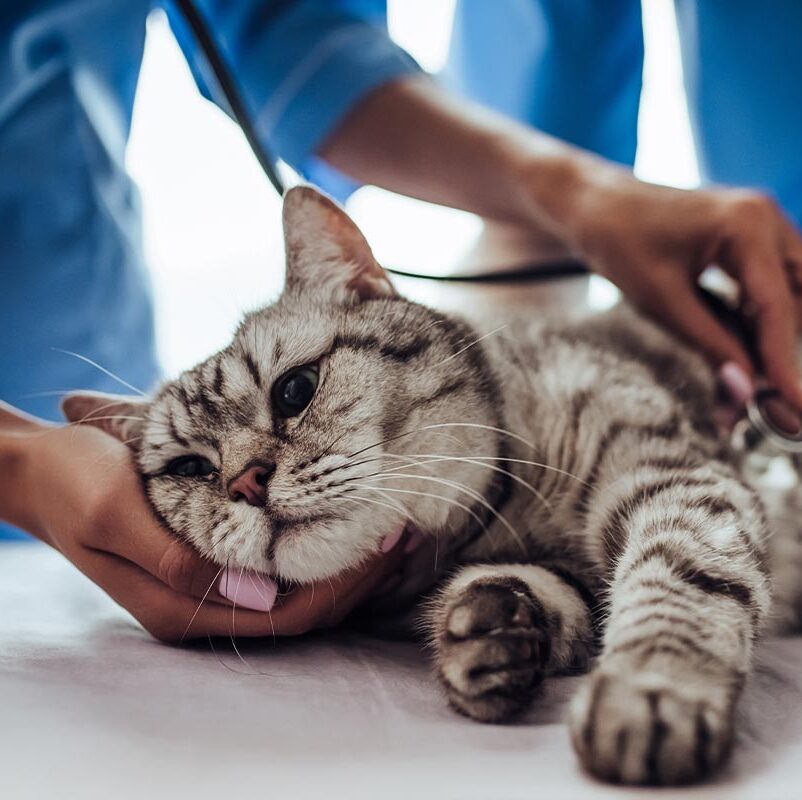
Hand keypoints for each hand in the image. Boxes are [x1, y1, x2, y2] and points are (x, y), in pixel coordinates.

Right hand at [15, 421, 407, 642]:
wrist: (38, 468)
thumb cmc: (75, 481)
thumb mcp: (119, 514)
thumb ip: (183, 561)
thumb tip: (262, 594)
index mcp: (183, 606)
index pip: (289, 614)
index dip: (345, 584)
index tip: (389, 537)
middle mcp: (207, 606)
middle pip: (307, 610)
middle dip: (363, 577)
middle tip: (412, 530)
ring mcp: (215, 586)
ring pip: (304, 592)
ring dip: (354, 563)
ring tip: (400, 524)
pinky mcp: (219, 559)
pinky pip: (288, 568)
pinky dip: (326, 546)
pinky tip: (355, 515)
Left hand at [558, 171, 801, 412]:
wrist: (597, 205)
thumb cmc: (620, 244)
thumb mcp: (662, 302)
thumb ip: (711, 346)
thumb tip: (748, 395)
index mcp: (747, 223)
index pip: (781, 308)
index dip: (786, 363)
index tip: (799, 409)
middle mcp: (768, 216)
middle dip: (790, 332)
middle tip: (746, 358)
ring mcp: (767, 221)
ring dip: (781, 323)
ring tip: (732, 340)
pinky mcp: (757, 234)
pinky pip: (785, 280)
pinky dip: (766, 311)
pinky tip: (728, 322)